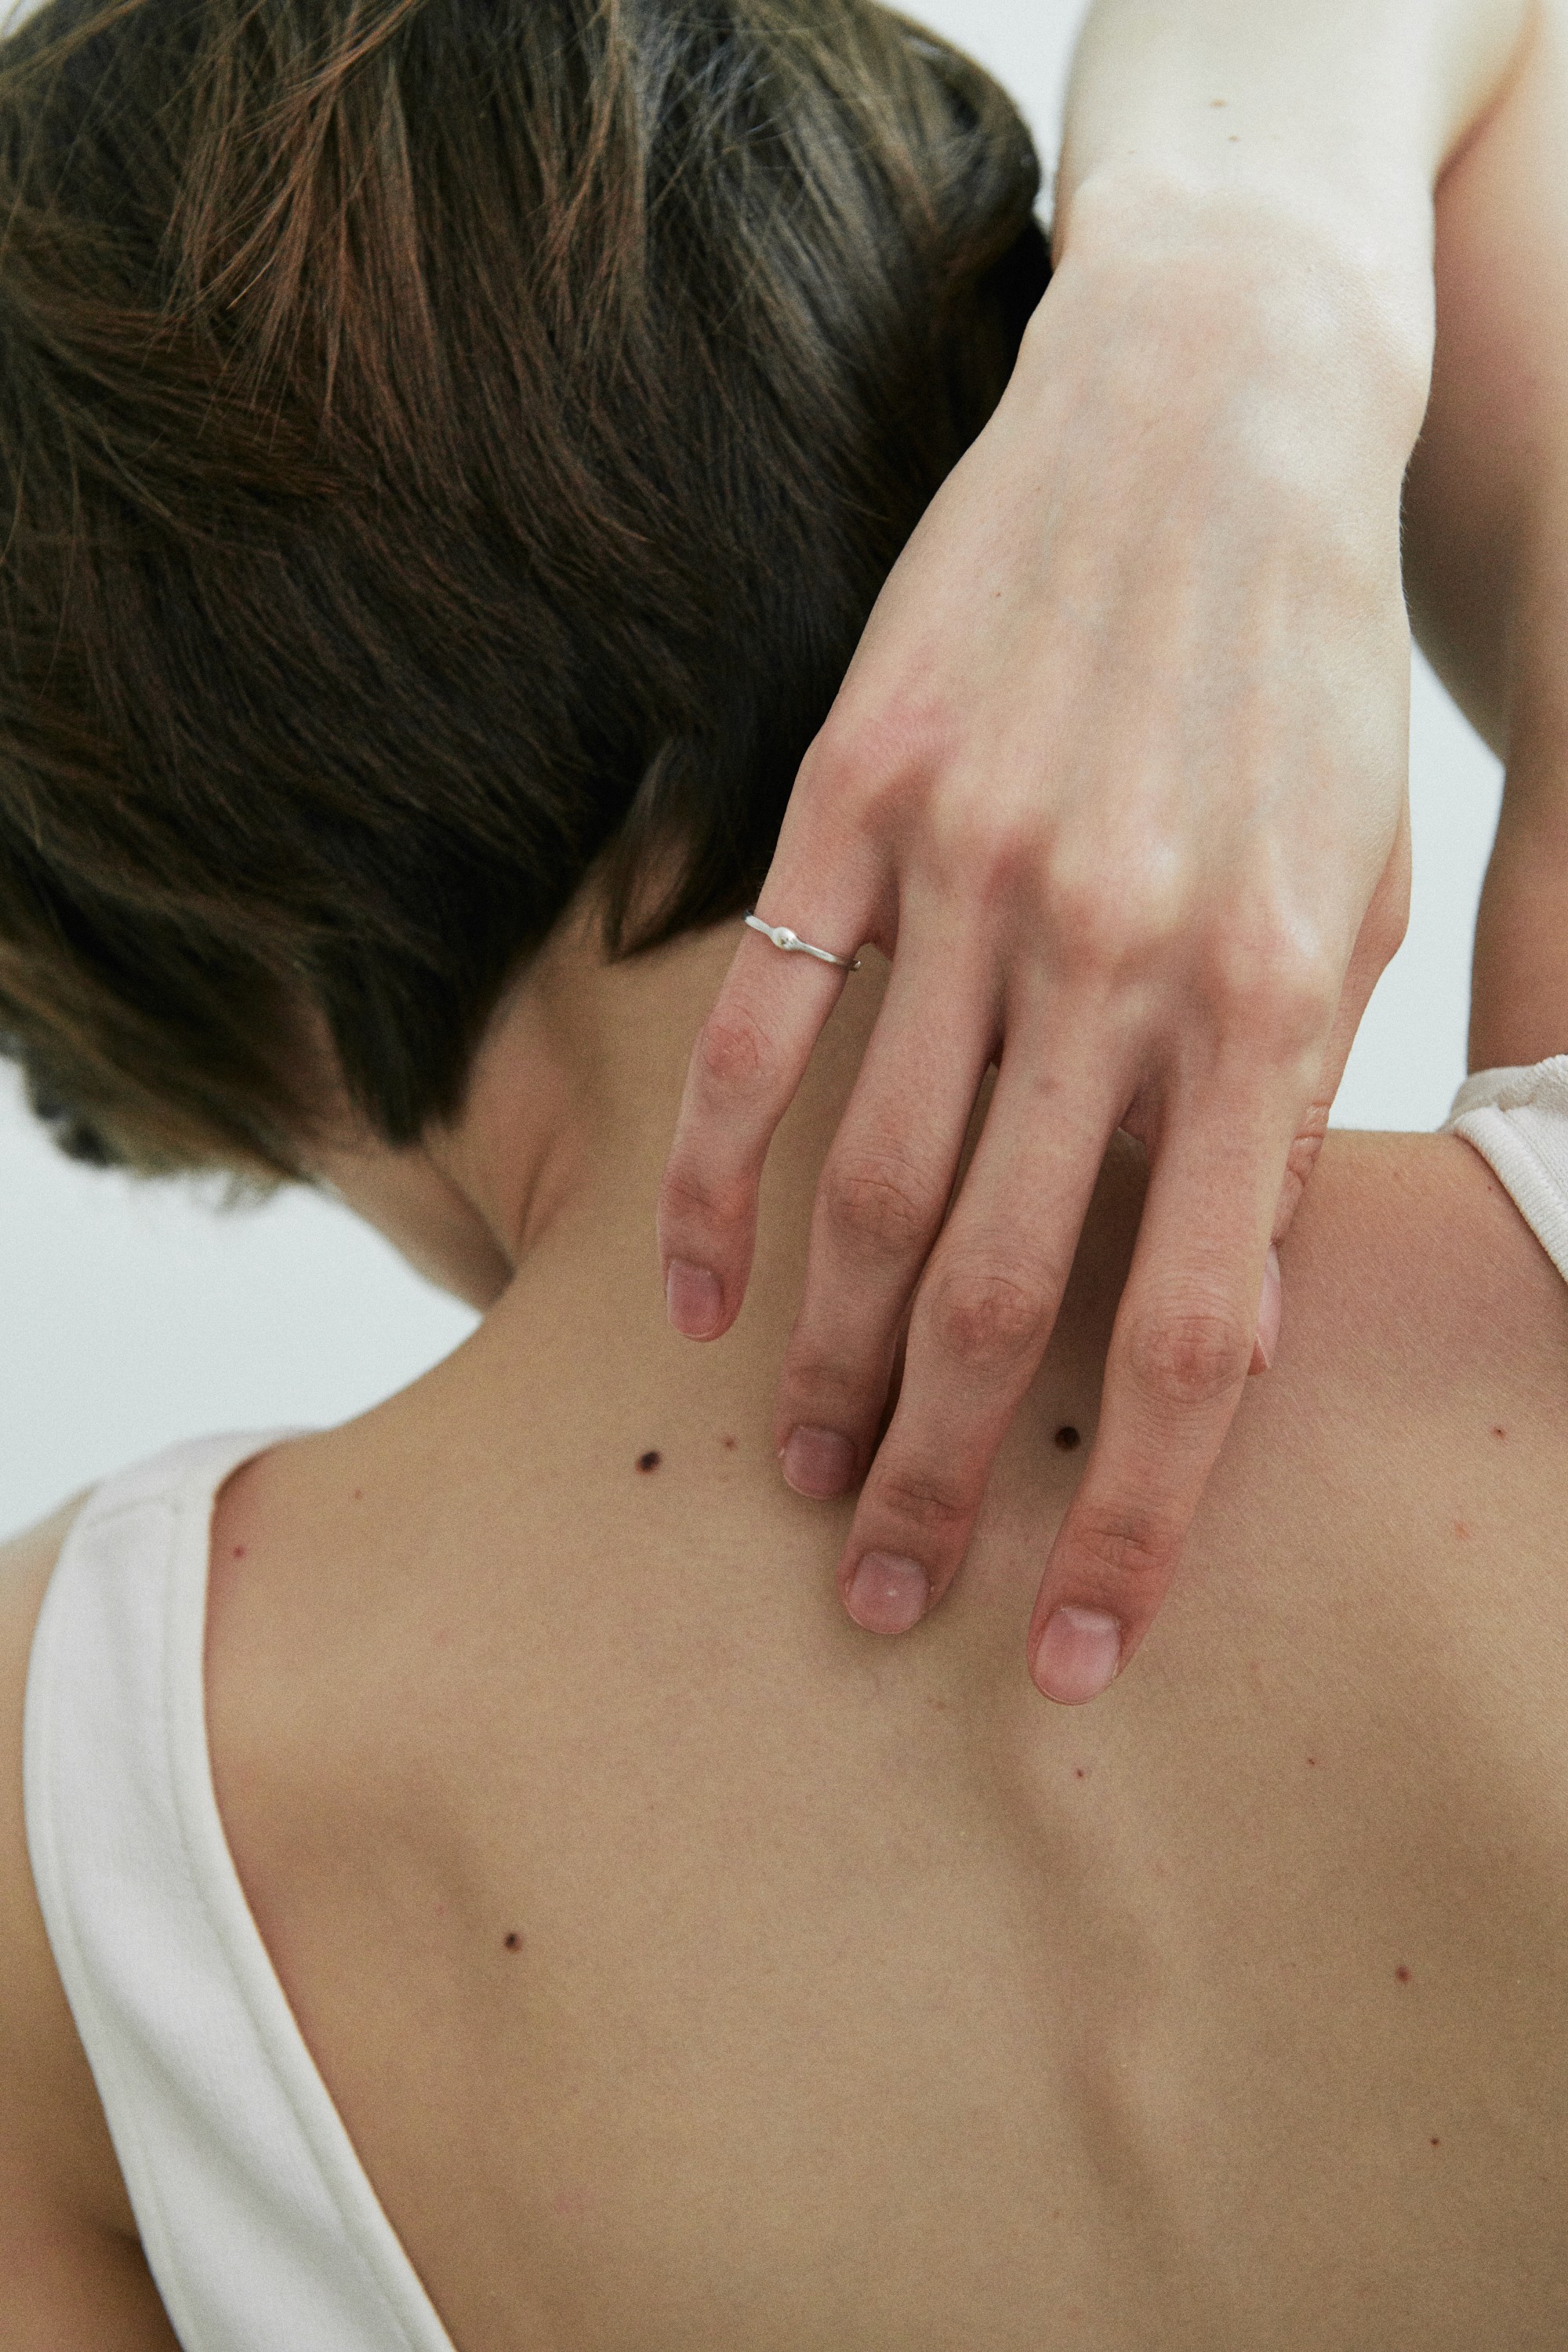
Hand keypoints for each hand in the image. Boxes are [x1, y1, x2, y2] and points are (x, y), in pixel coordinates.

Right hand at [659, 202, 1415, 1700]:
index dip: (1141, 1517)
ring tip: (805, 1480)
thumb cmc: (1304, 681)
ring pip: (874, 1187)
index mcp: (1281, 1000)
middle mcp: (1124, 957)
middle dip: (949, 1480)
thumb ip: (1285, 1101)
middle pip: (1008, 1294)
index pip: (1203, 1331)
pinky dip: (723, 1182)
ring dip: (831, 1365)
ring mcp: (976, 877)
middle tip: (892, 1596)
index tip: (1082, 1642)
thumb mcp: (1360, 892)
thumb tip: (1211, 1310)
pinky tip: (701, 1298)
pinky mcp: (858, 800)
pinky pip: (763, 1029)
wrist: (1218, 413)